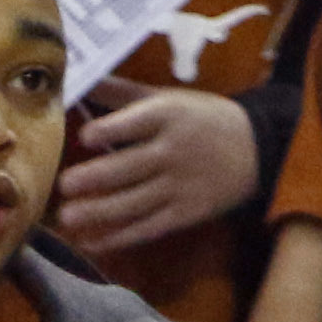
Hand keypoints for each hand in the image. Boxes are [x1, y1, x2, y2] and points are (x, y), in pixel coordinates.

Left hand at [52, 77, 259, 254]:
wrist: (257, 148)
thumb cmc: (199, 118)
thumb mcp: (166, 98)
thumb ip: (120, 93)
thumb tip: (76, 79)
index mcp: (168, 116)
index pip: (136, 123)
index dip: (109, 130)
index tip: (84, 136)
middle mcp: (173, 151)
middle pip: (130, 166)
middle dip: (96, 177)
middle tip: (63, 185)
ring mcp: (180, 185)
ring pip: (135, 201)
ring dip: (100, 212)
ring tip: (66, 218)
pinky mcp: (186, 213)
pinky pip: (149, 227)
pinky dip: (120, 237)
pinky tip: (92, 242)